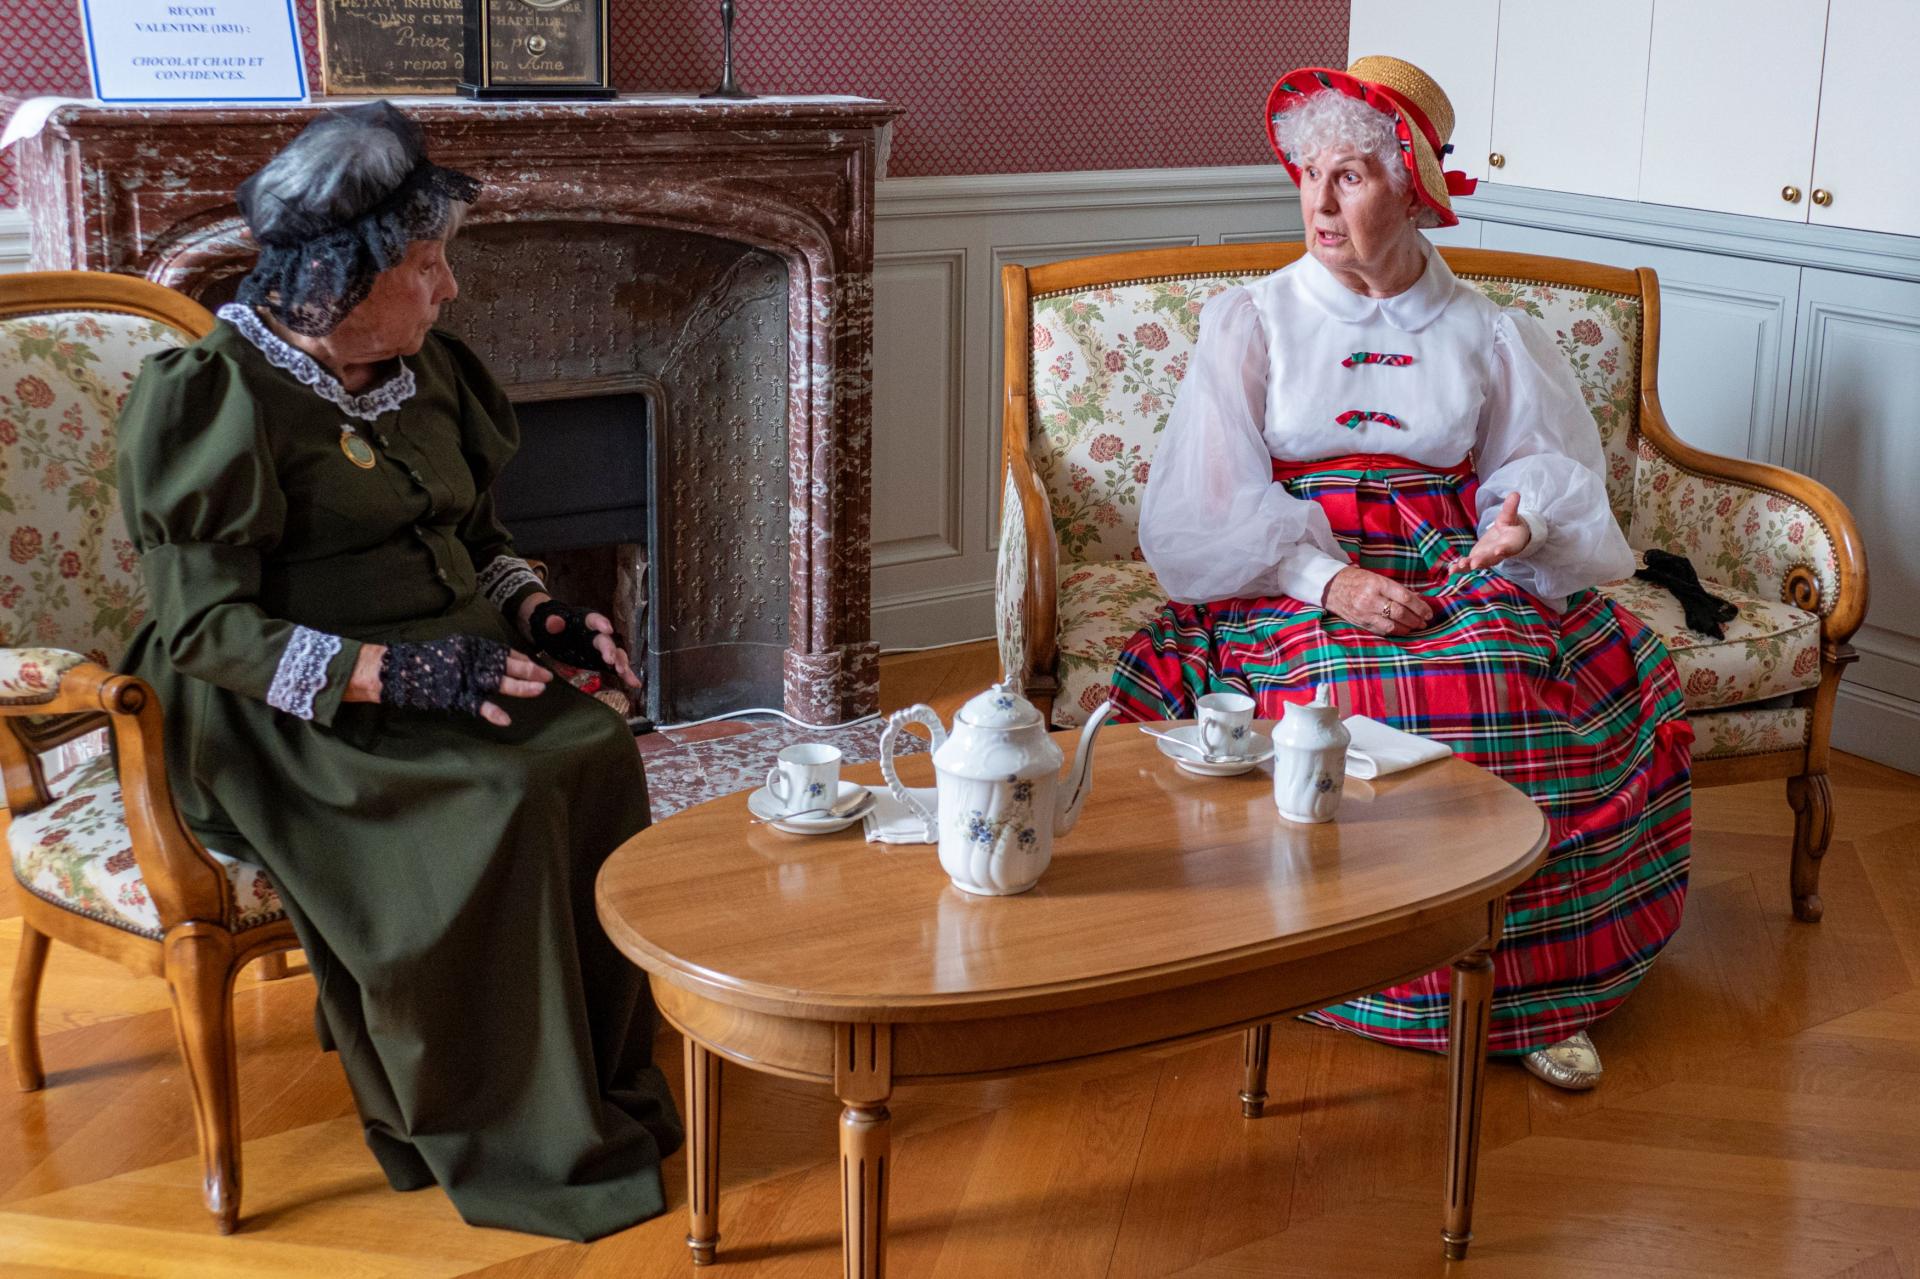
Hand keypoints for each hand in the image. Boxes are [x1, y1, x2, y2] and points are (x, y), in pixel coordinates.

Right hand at [346, 639, 551, 726]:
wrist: (393, 669)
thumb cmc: (422, 661)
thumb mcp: (452, 650)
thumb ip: (473, 657)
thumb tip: (496, 666)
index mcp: (470, 646)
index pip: (503, 652)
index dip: (522, 659)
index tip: (538, 664)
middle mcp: (470, 658)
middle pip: (506, 665)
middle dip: (529, 671)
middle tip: (548, 676)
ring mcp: (463, 677)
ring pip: (498, 682)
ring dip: (521, 687)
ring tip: (540, 690)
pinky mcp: (453, 694)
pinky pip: (477, 705)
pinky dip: (492, 712)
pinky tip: (506, 719)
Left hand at [518, 592, 639, 689]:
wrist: (551, 633)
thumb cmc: (550, 624)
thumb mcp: (546, 621)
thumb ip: (551, 622)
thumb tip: (555, 622)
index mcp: (583, 621)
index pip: (593, 620)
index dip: (601, 623)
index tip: (607, 629)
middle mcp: (596, 634)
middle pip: (606, 640)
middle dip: (610, 649)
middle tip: (610, 660)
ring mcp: (600, 649)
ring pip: (616, 654)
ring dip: (621, 663)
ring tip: (623, 672)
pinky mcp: (601, 661)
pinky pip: (616, 668)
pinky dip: (626, 675)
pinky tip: (635, 683)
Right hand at [1321, 566, 1434, 636]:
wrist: (1332, 586)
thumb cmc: (1357, 579)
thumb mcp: (1377, 578)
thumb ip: (1396, 589)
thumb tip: (1417, 599)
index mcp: (1377, 584)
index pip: (1404, 597)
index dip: (1420, 607)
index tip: (1428, 612)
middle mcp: (1370, 599)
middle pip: (1400, 613)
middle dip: (1416, 619)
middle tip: (1425, 622)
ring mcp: (1364, 613)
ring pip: (1392, 625)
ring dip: (1407, 628)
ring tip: (1416, 627)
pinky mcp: (1360, 623)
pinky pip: (1382, 631)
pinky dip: (1395, 632)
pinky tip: (1402, 630)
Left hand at [1445, 492, 1531, 573]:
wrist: (1509, 538)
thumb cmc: (1511, 526)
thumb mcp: (1511, 516)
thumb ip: (1511, 508)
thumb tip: (1515, 493)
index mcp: (1510, 543)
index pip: (1508, 547)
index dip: (1503, 549)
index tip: (1498, 550)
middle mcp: (1498, 554)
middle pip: (1491, 559)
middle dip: (1482, 561)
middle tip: (1474, 564)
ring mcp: (1487, 558)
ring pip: (1478, 564)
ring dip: (1468, 566)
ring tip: (1458, 567)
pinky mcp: (1477, 559)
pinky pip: (1469, 565)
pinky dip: (1461, 568)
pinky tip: (1451, 570)